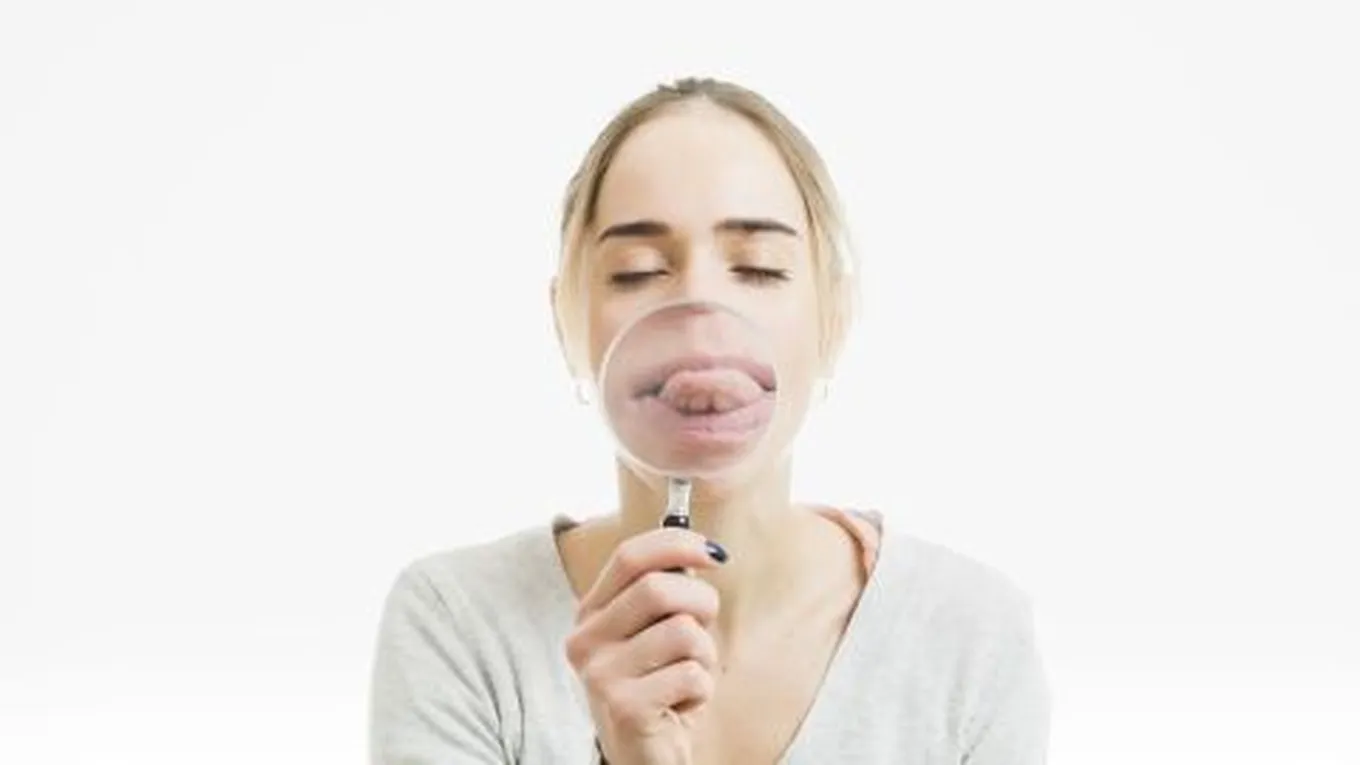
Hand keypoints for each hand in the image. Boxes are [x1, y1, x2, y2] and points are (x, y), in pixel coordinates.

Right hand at [564, 527, 727, 764]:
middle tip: (705, 627)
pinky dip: (702, 689)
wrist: (645, 757)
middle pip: (658, 588)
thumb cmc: (659, 688)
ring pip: (683, 631)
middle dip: (701, 602)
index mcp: (591, 613)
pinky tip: (681, 704)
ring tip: (687, 675)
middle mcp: (585, 641)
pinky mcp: (624, 707)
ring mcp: (600, 675)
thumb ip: (667, 592)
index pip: (629, 556)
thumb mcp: (656, 633)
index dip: (677, 544)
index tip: (714, 554)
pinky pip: (691, 675)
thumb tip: (703, 550)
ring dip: (703, 654)